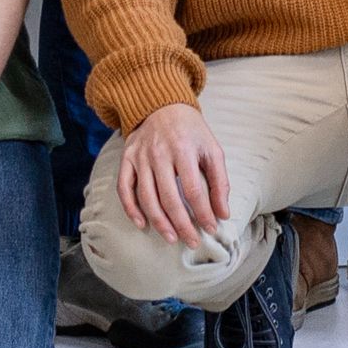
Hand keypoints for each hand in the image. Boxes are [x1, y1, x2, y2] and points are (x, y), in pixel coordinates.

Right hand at [115, 102, 229, 243]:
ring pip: (146, 197)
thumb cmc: (191, 131)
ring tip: (171, 238)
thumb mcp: (212, 149)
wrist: (161, 105)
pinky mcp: (127, 159)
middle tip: (192, 242)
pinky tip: (142, 224)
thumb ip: (220, 181)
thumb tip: (223, 214)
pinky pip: (124, 188)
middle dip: (182, 225)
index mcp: (184, 149)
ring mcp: (140, 157)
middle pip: (169, 198)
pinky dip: (131, 209)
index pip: (193, 190)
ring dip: (159, 222)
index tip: (211, 229)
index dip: (203, 213)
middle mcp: (159, 154)